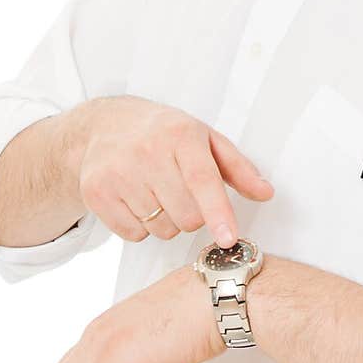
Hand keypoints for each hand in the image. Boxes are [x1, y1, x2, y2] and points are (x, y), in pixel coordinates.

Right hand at [72, 94, 273, 243]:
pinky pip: (134, 234)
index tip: (228, 238)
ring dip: (167, 221)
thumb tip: (265, 192)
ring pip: (162, 229)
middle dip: (192, 214)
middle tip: (181, 191)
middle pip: (187, 216)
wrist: (106, 124)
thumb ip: (238, 168)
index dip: (218, 212)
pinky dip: (141, 226)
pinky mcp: (96, 192)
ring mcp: (117, 172)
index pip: (202, 180)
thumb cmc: (163, 133)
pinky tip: (136, 199)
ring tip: (157, 192)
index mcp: (180, 135)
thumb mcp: (205, 139)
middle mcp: (147, 151)